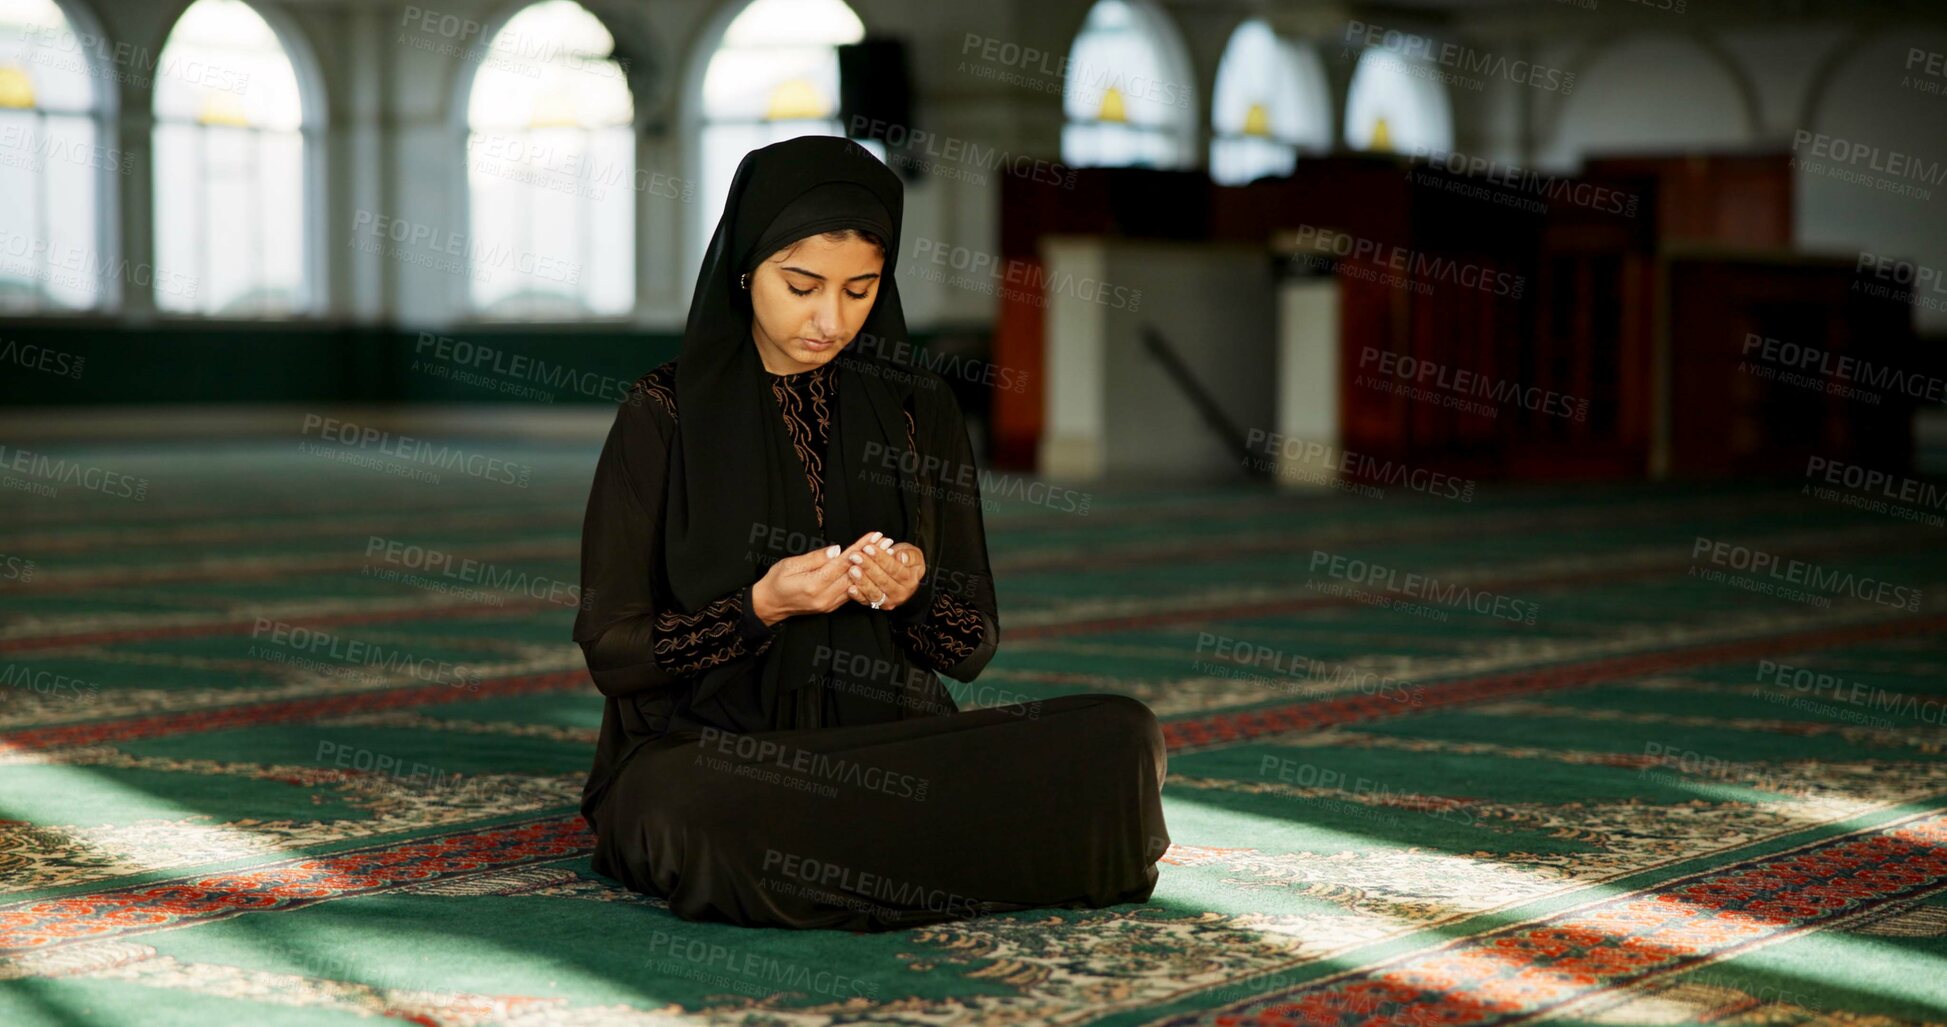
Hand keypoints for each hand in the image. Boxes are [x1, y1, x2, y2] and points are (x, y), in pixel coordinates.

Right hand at [750, 535, 875, 625]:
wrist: (768, 605)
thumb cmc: (776, 581)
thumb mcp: (790, 564)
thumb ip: (815, 558)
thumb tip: (837, 550)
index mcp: (814, 585)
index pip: (843, 563)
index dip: (861, 548)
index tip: (875, 536)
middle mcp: (825, 597)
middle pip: (855, 573)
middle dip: (872, 556)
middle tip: (888, 542)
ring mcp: (829, 604)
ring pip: (857, 583)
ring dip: (871, 568)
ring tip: (886, 553)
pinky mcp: (831, 607)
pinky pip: (851, 592)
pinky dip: (863, 578)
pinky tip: (872, 568)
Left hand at [842, 531, 925, 612]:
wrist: (904, 574)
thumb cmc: (907, 561)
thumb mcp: (914, 554)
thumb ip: (910, 555)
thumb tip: (902, 557)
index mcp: (910, 581)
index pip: (894, 569)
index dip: (881, 558)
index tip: (869, 547)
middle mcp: (900, 594)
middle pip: (883, 581)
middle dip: (868, 567)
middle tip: (856, 556)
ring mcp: (888, 601)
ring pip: (874, 592)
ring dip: (861, 581)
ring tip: (852, 569)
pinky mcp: (877, 605)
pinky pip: (866, 601)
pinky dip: (858, 595)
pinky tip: (850, 588)